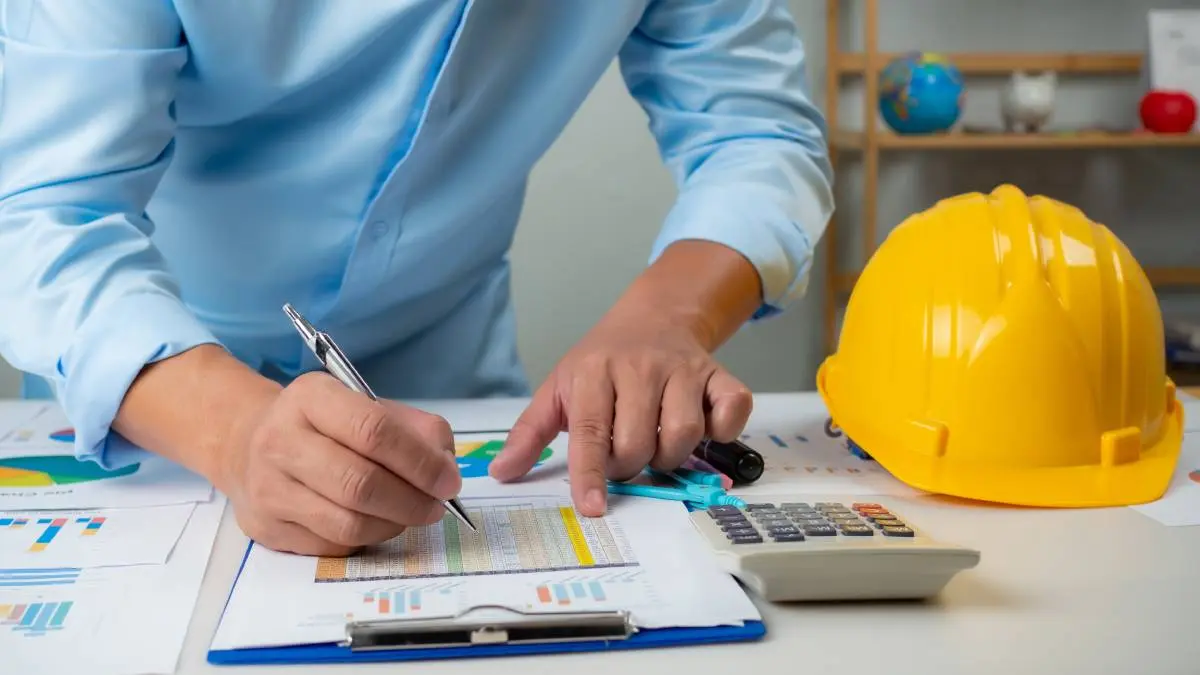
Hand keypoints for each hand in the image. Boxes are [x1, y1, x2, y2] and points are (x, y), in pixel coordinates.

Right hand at [217, 372, 461, 555]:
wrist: (246, 444)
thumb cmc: (321, 425)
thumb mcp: (364, 405)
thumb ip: (413, 429)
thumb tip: (446, 468)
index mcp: (311, 398)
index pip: (373, 431)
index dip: (419, 461)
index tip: (448, 480)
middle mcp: (281, 440)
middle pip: (360, 484)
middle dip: (412, 501)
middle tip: (436, 506)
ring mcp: (269, 487)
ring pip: (348, 523)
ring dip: (393, 524)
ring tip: (410, 514)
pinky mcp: (266, 527)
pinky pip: (333, 545)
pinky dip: (367, 539)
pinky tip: (375, 522)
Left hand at [489, 306, 752, 516]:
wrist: (652, 316)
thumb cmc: (601, 362)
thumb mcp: (559, 388)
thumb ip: (530, 432)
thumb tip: (502, 473)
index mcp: (594, 372)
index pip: (591, 432)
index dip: (590, 473)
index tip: (593, 507)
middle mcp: (640, 367)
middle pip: (639, 442)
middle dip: (629, 465)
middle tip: (623, 456)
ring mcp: (683, 370)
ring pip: (684, 435)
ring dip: (670, 456)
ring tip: (656, 445)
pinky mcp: (719, 374)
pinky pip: (733, 410)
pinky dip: (723, 430)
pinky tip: (704, 428)